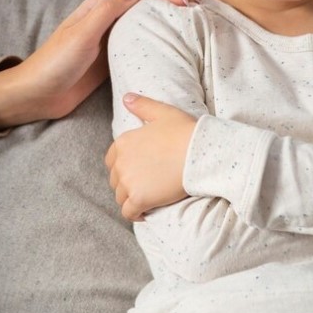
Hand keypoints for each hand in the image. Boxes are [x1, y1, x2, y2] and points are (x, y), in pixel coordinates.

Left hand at [0, 0, 195, 127]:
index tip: (184, 1)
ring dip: (169, 13)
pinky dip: (160, 35)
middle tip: (196, 7)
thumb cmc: (55, 64)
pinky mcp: (113, 56)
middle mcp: (106, 16)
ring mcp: (111, 36)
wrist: (38, 95)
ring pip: (146, 16)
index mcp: (98, 5)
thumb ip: (107, 11)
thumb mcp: (81, 35)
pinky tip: (173, 44)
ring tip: (191, 20)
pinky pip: (141, 39)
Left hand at [105, 93, 197, 220]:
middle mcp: (121, 162)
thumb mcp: (162, 112)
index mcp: (123, 142)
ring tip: (147, 200)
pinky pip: (129, 213)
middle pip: (116, 181)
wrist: (200, 153)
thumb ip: (142, 105)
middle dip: (127, 185)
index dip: (124, 168)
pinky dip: (135, 215)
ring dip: (131, 200)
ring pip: (120, 198)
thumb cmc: (185, 131)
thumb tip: (126, 97)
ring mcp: (128, 181)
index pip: (111, 161)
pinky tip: (145, 214)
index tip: (139, 172)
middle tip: (146, 187)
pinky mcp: (139, 198)